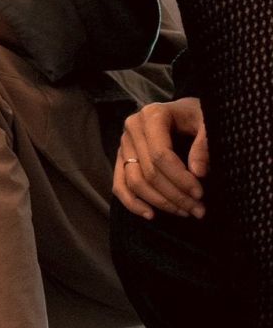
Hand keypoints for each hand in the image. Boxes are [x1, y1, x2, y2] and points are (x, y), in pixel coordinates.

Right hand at [114, 97, 208, 220]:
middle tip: (198, 210)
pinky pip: (120, 184)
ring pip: (134, 181)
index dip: (180, 178)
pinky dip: (132, 203)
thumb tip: (198, 173)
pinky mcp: (122, 158)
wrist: (185, 112)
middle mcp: (132, 128)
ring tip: (185, 212)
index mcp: (152, 115)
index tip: (200, 194)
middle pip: (148, 171)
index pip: (160, 154)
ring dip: (159, 202)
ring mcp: (124, 144)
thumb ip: (205, 144)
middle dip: (175, 195)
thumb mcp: (208, 122)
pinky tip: (151, 215)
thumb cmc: (198, 117)